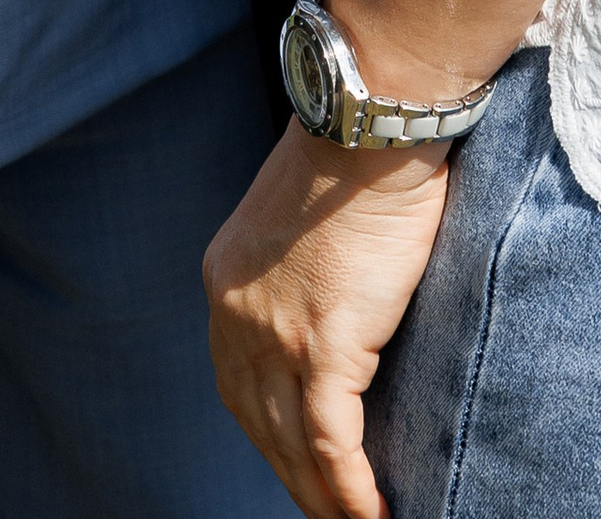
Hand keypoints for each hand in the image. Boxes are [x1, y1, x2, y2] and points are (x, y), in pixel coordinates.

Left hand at [204, 124, 450, 518]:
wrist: (368, 121)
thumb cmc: (354, 157)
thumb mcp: (302, 219)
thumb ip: (300, 269)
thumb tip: (334, 302)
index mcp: (226, 279)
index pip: (236, 380)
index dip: (267, 432)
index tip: (295, 464)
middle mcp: (236, 311)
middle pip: (258, 423)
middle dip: (291, 477)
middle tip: (325, 511)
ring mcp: (275, 331)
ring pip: (292, 444)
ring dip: (322, 497)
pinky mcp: (323, 343)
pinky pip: (331, 441)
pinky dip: (350, 490)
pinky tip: (373, 516)